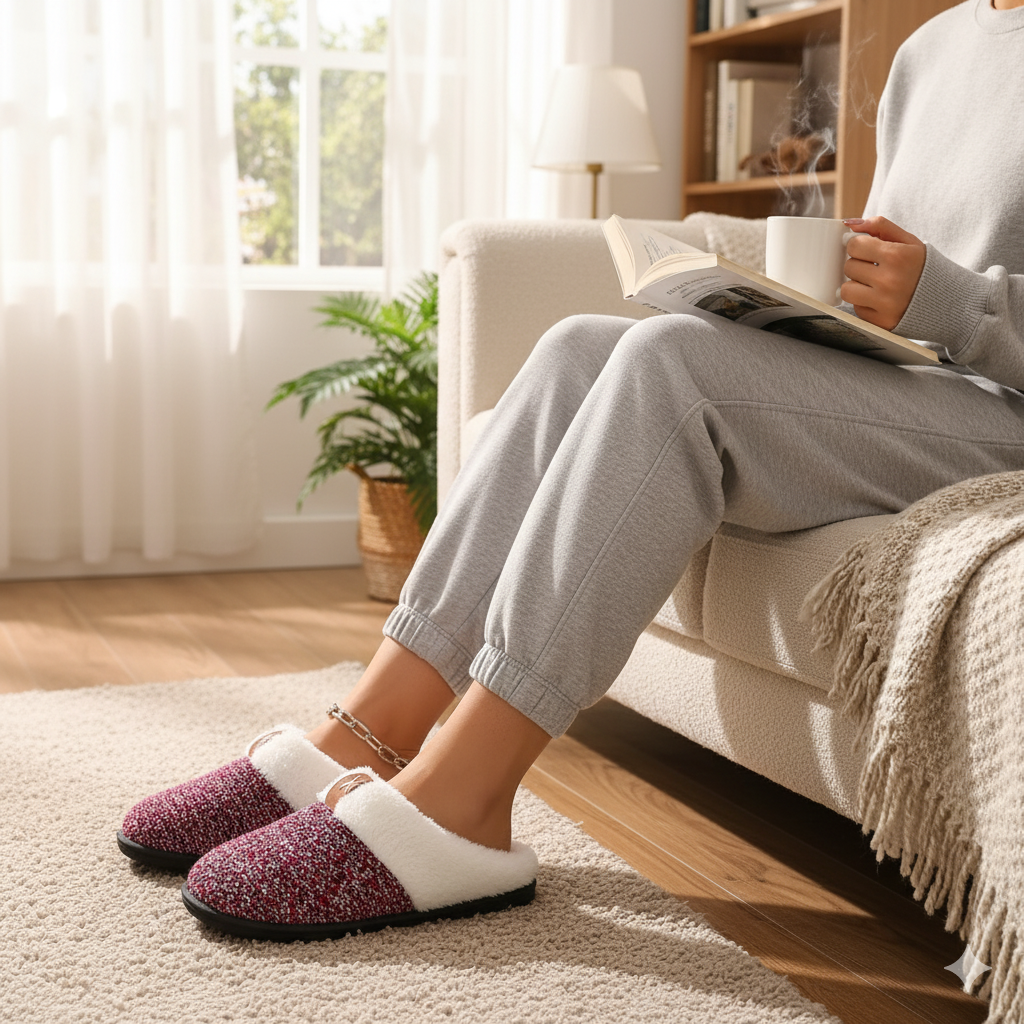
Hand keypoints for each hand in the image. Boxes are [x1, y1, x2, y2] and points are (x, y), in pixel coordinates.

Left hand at [840, 216, 926, 331]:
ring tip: (872, 283)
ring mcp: (884, 303)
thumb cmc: (922, 267)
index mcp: (897, 256)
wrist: (945, 300)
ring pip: (846, 290)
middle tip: (875, 268)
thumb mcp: (908, 242)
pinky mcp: (880, 321)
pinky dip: (864, 302)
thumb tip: (850, 223)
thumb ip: (880, 226)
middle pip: (849, 266)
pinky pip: (856, 308)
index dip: (859, 246)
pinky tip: (880, 298)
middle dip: (859, 265)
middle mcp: (889, 281)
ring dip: (855, 285)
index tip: (868, 250)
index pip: (855, 246)